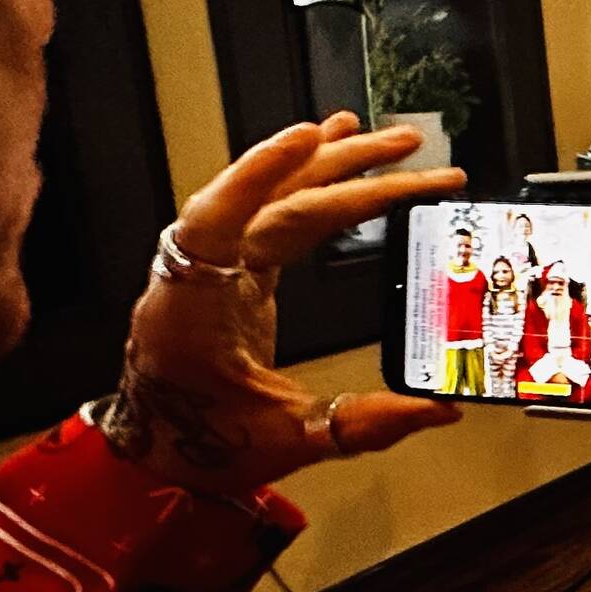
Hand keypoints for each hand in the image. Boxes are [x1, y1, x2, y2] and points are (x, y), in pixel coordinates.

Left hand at [97, 115, 466, 494]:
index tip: (307, 139)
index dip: (261, 174)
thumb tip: (437, 410)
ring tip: (389, 142)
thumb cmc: (199, 446)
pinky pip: (272, 212)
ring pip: (276, 198)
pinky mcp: (233, 268)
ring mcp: (216, 265)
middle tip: (409, 148)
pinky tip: (335, 156)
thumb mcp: (283, 442)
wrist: (154, 452)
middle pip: (272, 200)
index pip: (219, 220)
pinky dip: (307, 182)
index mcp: (193, 307)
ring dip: (333, 164)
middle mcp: (200, 272)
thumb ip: (360, 425)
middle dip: (343, 167)